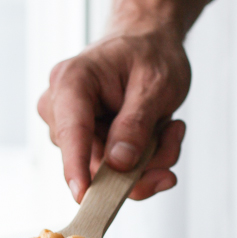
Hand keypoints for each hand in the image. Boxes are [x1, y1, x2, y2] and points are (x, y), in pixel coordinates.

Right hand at [38, 30, 189, 202]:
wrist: (149, 42)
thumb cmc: (150, 53)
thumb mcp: (155, 84)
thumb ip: (136, 124)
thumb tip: (119, 164)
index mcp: (72, 83)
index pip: (71, 132)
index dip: (77, 167)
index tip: (83, 195)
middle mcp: (62, 109)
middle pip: (94, 162)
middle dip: (141, 163)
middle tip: (173, 137)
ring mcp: (73, 131)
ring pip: (110, 174)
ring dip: (149, 161)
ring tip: (170, 129)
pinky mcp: (89, 146)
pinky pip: (117, 174)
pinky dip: (147, 162)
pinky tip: (161, 134)